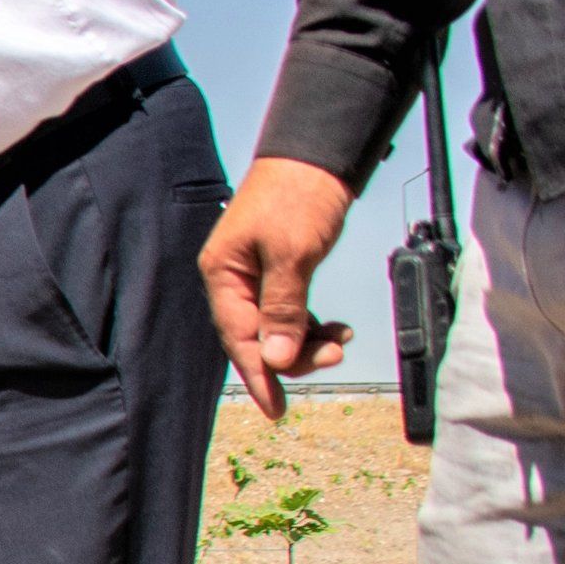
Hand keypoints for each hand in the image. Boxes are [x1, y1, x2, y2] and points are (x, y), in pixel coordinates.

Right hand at [197, 157, 358, 421]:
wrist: (316, 154)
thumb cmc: (298, 195)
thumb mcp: (292, 255)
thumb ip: (282, 309)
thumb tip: (274, 357)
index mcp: (224, 273)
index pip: (239, 338)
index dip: (259, 376)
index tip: (277, 409)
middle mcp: (234, 277)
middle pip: (257, 337)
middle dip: (293, 355)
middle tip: (332, 358)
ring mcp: (255, 273)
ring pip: (276, 326)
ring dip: (307, 341)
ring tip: (341, 339)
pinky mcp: (278, 267)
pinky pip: (289, 310)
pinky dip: (312, 323)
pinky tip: (335, 327)